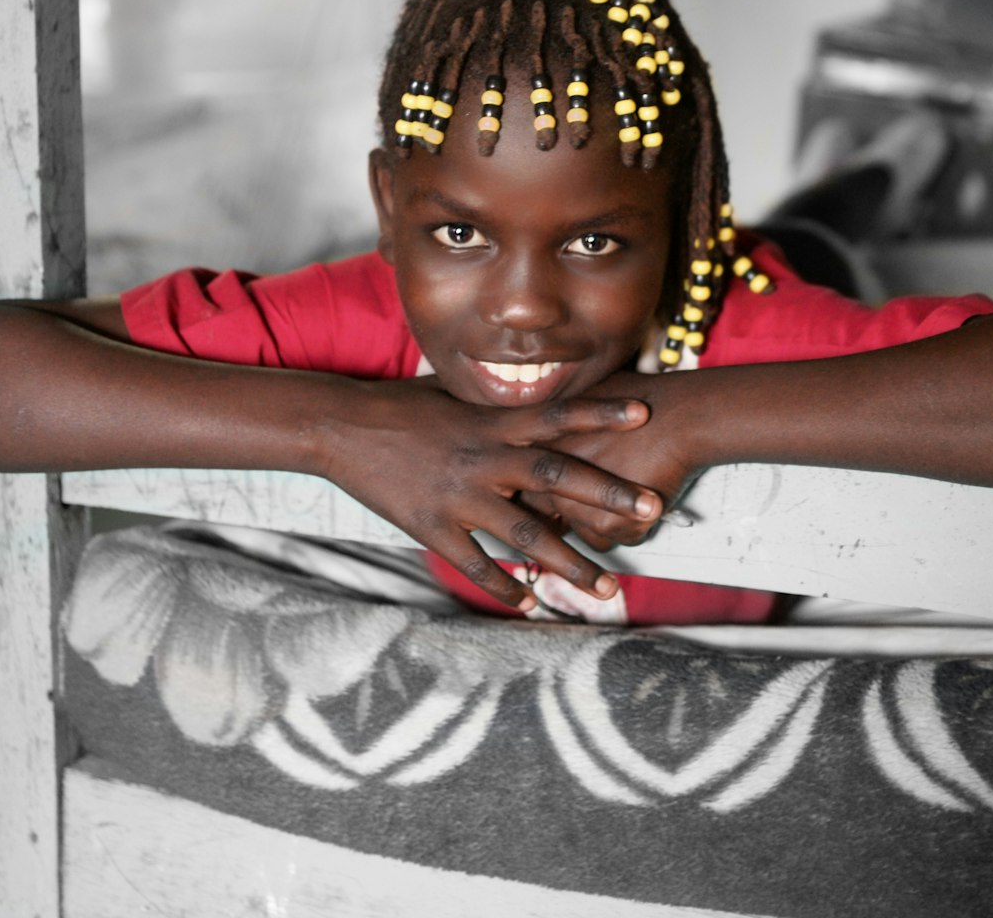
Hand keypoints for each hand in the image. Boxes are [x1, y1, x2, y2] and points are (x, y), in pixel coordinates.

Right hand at [319, 379, 662, 609]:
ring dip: (569, 563)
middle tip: (652, 508)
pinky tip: (528, 603)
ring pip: (525, 534)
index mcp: (492, 422)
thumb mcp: (453, 393)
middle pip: (557, 476)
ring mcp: (460, 495)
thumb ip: (495, 399)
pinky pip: (475, 563)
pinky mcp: (432, 526)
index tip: (646, 413)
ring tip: (607, 586)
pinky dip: (503, 585)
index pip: (558, 415)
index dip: (602, 413)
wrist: (341, 427)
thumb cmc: (399, 406)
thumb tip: (529, 389)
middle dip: (607, 493)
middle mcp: (485, 457)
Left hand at [519, 371, 700, 551]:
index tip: (557, 496)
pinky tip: (646, 502)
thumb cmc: (642, 401)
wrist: (679, 415)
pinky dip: (636, 528)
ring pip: (588, 533)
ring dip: (609, 522)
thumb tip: (563, 430)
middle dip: (575, 515)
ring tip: (630, 499)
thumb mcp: (590, 399)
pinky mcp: (607, 523)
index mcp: (541, 447)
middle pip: (552, 516)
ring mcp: (577, 504)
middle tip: (597, 509)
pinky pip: (619, 540)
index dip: (546, 493)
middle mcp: (551, 480)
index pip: (527, 485)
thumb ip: (568, 421)